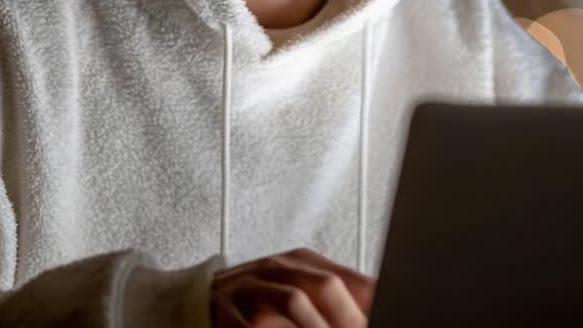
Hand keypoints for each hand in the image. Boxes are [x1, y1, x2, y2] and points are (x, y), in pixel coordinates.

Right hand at [210, 247, 375, 327]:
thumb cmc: (254, 301)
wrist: (193, 300)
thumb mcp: (296, 290)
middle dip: (347, 317)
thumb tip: (377, 305)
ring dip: (315, 327)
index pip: (347, 279)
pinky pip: (253, 324)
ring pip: (292, 302)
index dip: (371, 300)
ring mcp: (249, 287)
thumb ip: (335, 298)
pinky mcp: (224, 310)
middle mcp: (275, 268)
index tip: (389, 311)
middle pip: (323, 286)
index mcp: (300, 261)